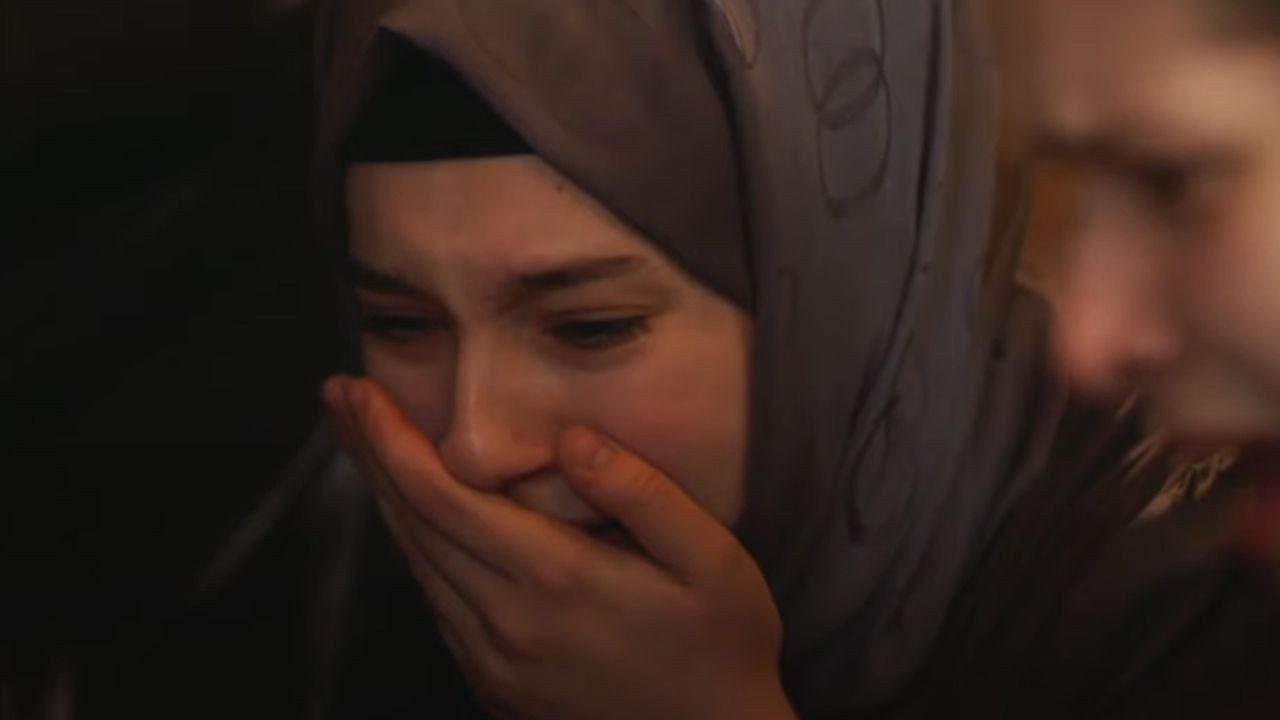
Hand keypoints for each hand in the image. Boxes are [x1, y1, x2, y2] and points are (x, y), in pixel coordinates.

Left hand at [323, 375, 793, 719]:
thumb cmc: (721, 647)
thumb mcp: (712, 561)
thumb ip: (643, 493)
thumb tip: (574, 440)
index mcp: (553, 578)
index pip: (441, 496)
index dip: (389, 440)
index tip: (356, 391)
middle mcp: (507, 621)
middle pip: (413, 525)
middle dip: (371, 454)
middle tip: (341, 398)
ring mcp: (494, 660)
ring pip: (418, 567)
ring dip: (385, 500)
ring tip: (368, 445)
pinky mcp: (496, 684)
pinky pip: (438, 606)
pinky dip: (416, 551)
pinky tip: (418, 521)